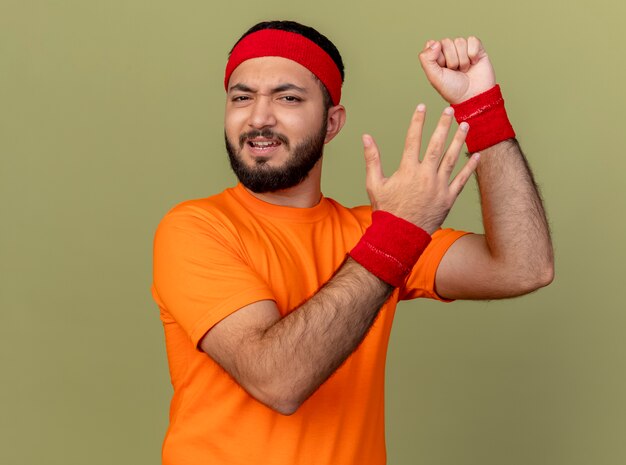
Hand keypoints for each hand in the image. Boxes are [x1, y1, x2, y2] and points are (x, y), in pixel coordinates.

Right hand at [363, 105, 479, 233]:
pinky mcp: (448, 198)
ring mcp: (439, 186)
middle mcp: (425, 175)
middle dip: (444, 125)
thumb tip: (366, 137)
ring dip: (460, 140)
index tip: (422, 106)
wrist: (399, 237)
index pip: (412, 139)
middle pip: (436, 144)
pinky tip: (477, 155)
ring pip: (452, 158)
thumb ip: (372, 159)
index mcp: (407, 170)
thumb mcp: (374, 184)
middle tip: (451, 110)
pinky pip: (462, 180)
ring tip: (466, 125)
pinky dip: (470, 167)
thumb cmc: (386, 210)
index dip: (418, 121)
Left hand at [418, 37, 495, 103]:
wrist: (473, 96)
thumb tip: (435, 42)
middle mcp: (449, 50)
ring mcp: (463, 49)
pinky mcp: (477, 48)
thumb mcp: (434, 77)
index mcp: (437, 56)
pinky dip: (473, 54)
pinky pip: (472, 40)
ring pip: (460, 41)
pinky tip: (473, 63)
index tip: (442, 70)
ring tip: (464, 70)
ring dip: (462, 60)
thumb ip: (427, 59)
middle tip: (455, 72)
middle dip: (451, 60)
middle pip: (447, 42)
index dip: (438, 58)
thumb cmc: (452, 89)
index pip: (433, 44)